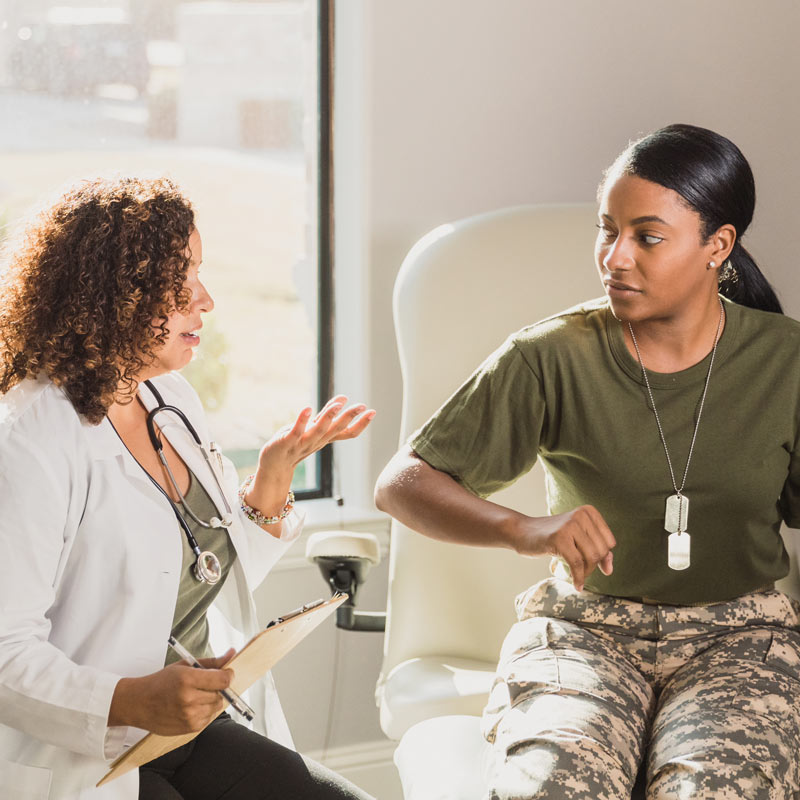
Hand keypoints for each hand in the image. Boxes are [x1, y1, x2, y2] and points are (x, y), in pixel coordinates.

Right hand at [108, 649, 234, 734]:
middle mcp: (189, 699)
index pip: (223, 679)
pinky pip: (208, 718)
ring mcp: (189, 716)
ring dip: (211, 700)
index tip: (227, 673)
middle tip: (204, 685)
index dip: (228, 675)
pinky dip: (204, 712)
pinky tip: (191, 706)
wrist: (138, 703)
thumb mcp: (185, 666)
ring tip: (194, 696)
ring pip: (216, 707)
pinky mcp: (189, 729)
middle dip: (217, 688)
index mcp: (187, 679)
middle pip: (221, 694)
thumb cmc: (161, 682)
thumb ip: (211, 662)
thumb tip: (232, 654)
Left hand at [245, 396, 375, 517]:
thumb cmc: (296, 443)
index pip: (347, 433)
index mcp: (325, 439)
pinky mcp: (287, 442)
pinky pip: (296, 432)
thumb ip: (328, 413)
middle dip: (349, 418)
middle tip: (362, 406)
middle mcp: (317, 442)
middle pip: (336, 430)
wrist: (275, 465)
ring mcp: (302, 443)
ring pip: (318, 431)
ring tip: (337, 406)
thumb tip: (344, 397)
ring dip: (328, 418)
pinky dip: (302, 421)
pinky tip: (308, 409)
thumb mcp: (314, 427)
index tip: (373, 412)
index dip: (361, 423)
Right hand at [517, 505, 614, 591]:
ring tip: (577, 575)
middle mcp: (580, 515)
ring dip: (586, 572)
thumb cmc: (552, 537)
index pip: (609, 542)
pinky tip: (577, 585)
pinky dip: (578, 578)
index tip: (592, 564)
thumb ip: (597, 551)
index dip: (603, 557)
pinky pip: (576, 564)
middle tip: (580, 570)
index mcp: (588, 511)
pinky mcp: (559, 538)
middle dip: (593, 566)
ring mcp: (569, 525)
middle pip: (601, 551)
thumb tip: (609, 570)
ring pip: (591, 557)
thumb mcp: (577, 539)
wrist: (523, 532)